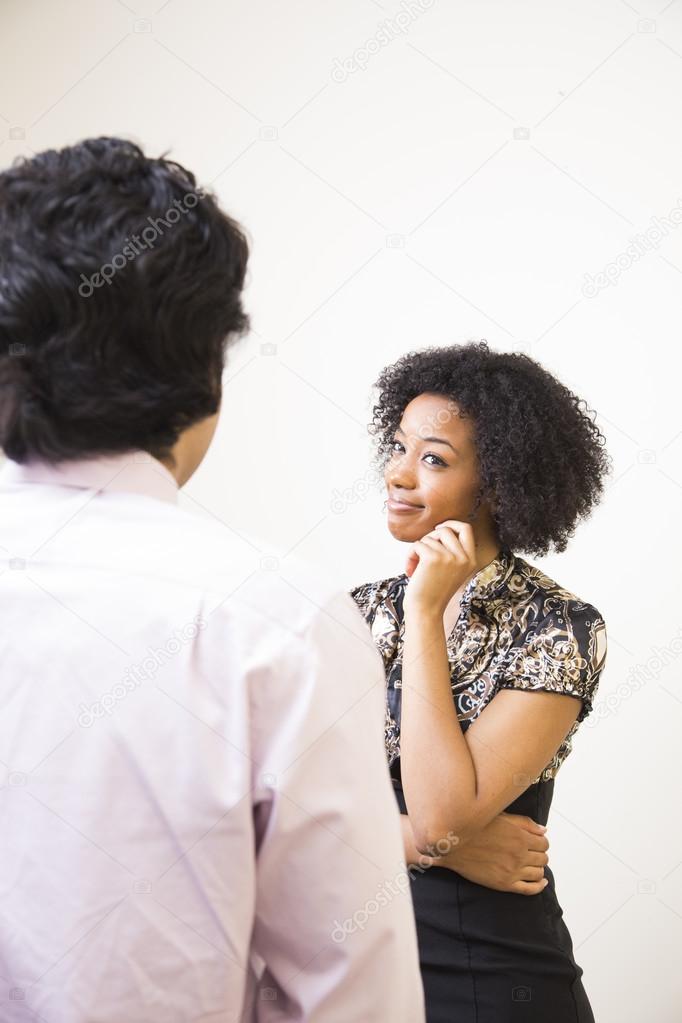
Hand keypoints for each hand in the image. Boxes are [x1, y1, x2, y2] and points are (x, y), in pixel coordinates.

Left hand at [404, 520, 476, 617]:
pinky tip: (411, 570)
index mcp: (471, 560)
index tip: (439, 528)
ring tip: (416, 567)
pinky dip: (410, 555)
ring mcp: (449, 557)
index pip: (466, 529)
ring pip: (428, 538)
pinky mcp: (433, 558)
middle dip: (430, 538)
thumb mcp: (452, 570)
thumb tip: (440, 527)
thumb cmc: (434, 592)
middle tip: (423, 553)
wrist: (426, 611)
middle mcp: (463, 557)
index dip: (452, 524)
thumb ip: (452, 551)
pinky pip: (417, 544)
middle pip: (445, 530)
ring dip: (418, 550)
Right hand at [428, 813, 549, 894]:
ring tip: (531, 864)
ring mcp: (513, 871)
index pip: (544, 843)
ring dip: (538, 868)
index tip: (536, 842)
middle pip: (543, 858)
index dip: (541, 842)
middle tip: (531, 852)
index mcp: (520, 837)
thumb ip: (525, 823)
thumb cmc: (476, 827)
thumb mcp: (502, 817)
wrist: (454, 844)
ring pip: (539, 873)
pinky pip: (530, 889)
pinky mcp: (505, 884)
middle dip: (539, 854)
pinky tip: (541, 881)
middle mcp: (519, 855)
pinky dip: (539, 886)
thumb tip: (544, 830)